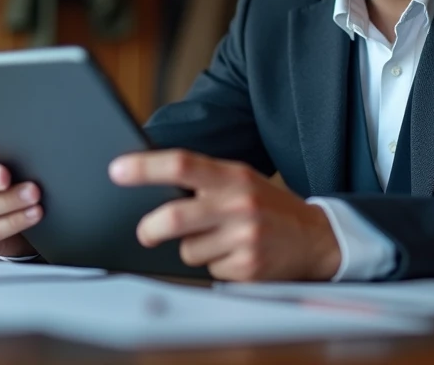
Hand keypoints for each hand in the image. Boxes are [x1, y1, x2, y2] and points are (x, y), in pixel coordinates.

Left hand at [109, 149, 340, 281]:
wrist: (316, 238)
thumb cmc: (267, 206)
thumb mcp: (241, 180)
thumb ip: (205, 180)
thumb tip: (152, 185)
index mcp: (233, 176)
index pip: (183, 164)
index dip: (145, 167)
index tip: (117, 170)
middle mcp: (239, 204)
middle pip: (174, 217)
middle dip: (150, 228)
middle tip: (145, 233)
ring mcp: (244, 238)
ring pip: (187, 250)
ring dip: (193, 249)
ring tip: (219, 239)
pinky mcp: (247, 268)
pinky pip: (208, 269)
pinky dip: (215, 264)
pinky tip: (236, 255)